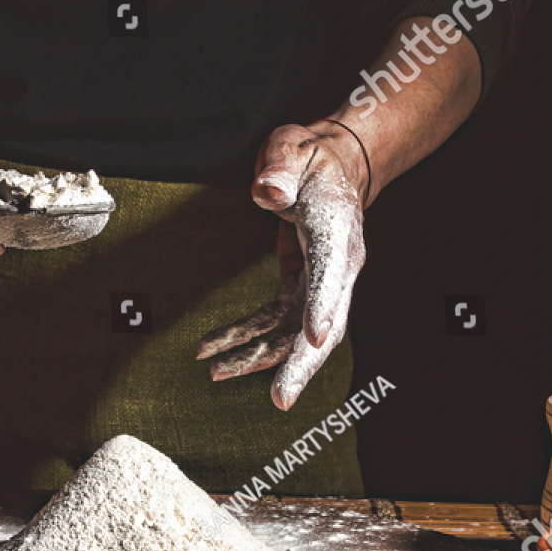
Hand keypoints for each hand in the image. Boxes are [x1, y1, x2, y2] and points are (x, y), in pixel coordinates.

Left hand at [196, 120, 368, 409]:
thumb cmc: (309, 157)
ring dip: (260, 359)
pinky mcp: (300, 287)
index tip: (315, 338)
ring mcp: (321, 282)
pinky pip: (274, 321)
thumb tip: (267, 192)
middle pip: (327, 324)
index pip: (334, 273)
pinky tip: (213, 349)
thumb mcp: (293, 149)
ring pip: (296, 335)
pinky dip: (245, 337)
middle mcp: (338, 266)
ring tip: (216, 373)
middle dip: (302, 365)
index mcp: (337, 230)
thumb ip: (281, 167)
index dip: (325, 306)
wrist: (331, 165)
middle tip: (280, 400)